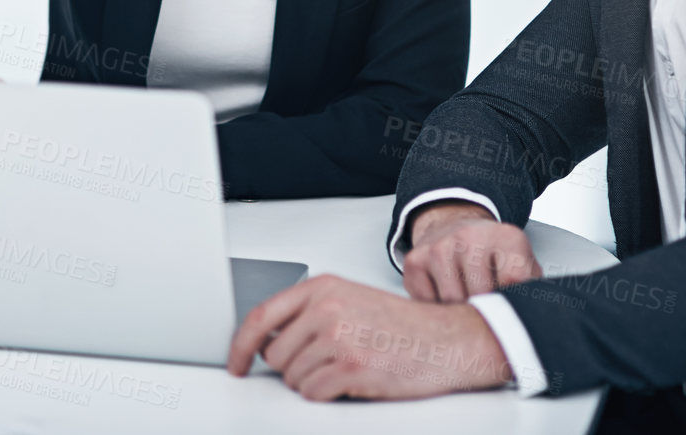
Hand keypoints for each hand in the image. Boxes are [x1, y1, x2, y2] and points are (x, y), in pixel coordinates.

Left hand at [227, 274, 513, 399]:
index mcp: (322, 288)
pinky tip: (351, 383)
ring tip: (345, 370)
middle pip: (276, 354)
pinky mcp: (352, 368)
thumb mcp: (350, 301)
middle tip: (326, 365)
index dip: (241, 346)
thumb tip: (267, 339)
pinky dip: (326, 396)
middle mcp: (326, 308)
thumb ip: (309, 313)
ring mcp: (339, 337)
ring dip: (314, 382)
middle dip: (294, 368)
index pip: (261, 316)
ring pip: (294, 378)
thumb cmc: (402, 325)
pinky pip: (313, 394)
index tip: (236, 364)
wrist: (448, 341)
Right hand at [403, 200, 540, 302]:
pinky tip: (446, 298)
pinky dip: (437, 309)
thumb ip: (534, 291)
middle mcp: (470, 236)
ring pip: (452, 301)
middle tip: (489, 315)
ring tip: (469, 305)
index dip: (514, 304)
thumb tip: (536, 323)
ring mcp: (439, 247)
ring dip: (460, 312)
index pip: (514, 280)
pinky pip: (426, 302)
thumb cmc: (493, 257)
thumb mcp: (523, 266)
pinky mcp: (415, 260)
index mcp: (507, 238)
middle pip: (481, 295)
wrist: (453, 227)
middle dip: (486, 313)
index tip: (511, 311)